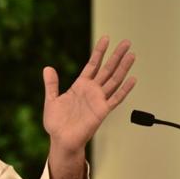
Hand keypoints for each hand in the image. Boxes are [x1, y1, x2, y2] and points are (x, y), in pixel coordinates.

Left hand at [42, 36, 136, 152]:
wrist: (61, 140)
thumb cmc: (56, 123)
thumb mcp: (51, 99)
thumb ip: (51, 84)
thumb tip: (48, 68)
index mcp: (79, 86)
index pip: (92, 65)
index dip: (99, 52)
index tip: (106, 39)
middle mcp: (91, 91)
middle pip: (107, 69)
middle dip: (116, 55)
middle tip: (126, 42)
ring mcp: (98, 100)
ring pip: (114, 80)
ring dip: (123, 68)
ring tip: (131, 55)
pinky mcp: (102, 111)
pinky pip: (115, 98)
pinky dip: (124, 89)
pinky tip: (132, 79)